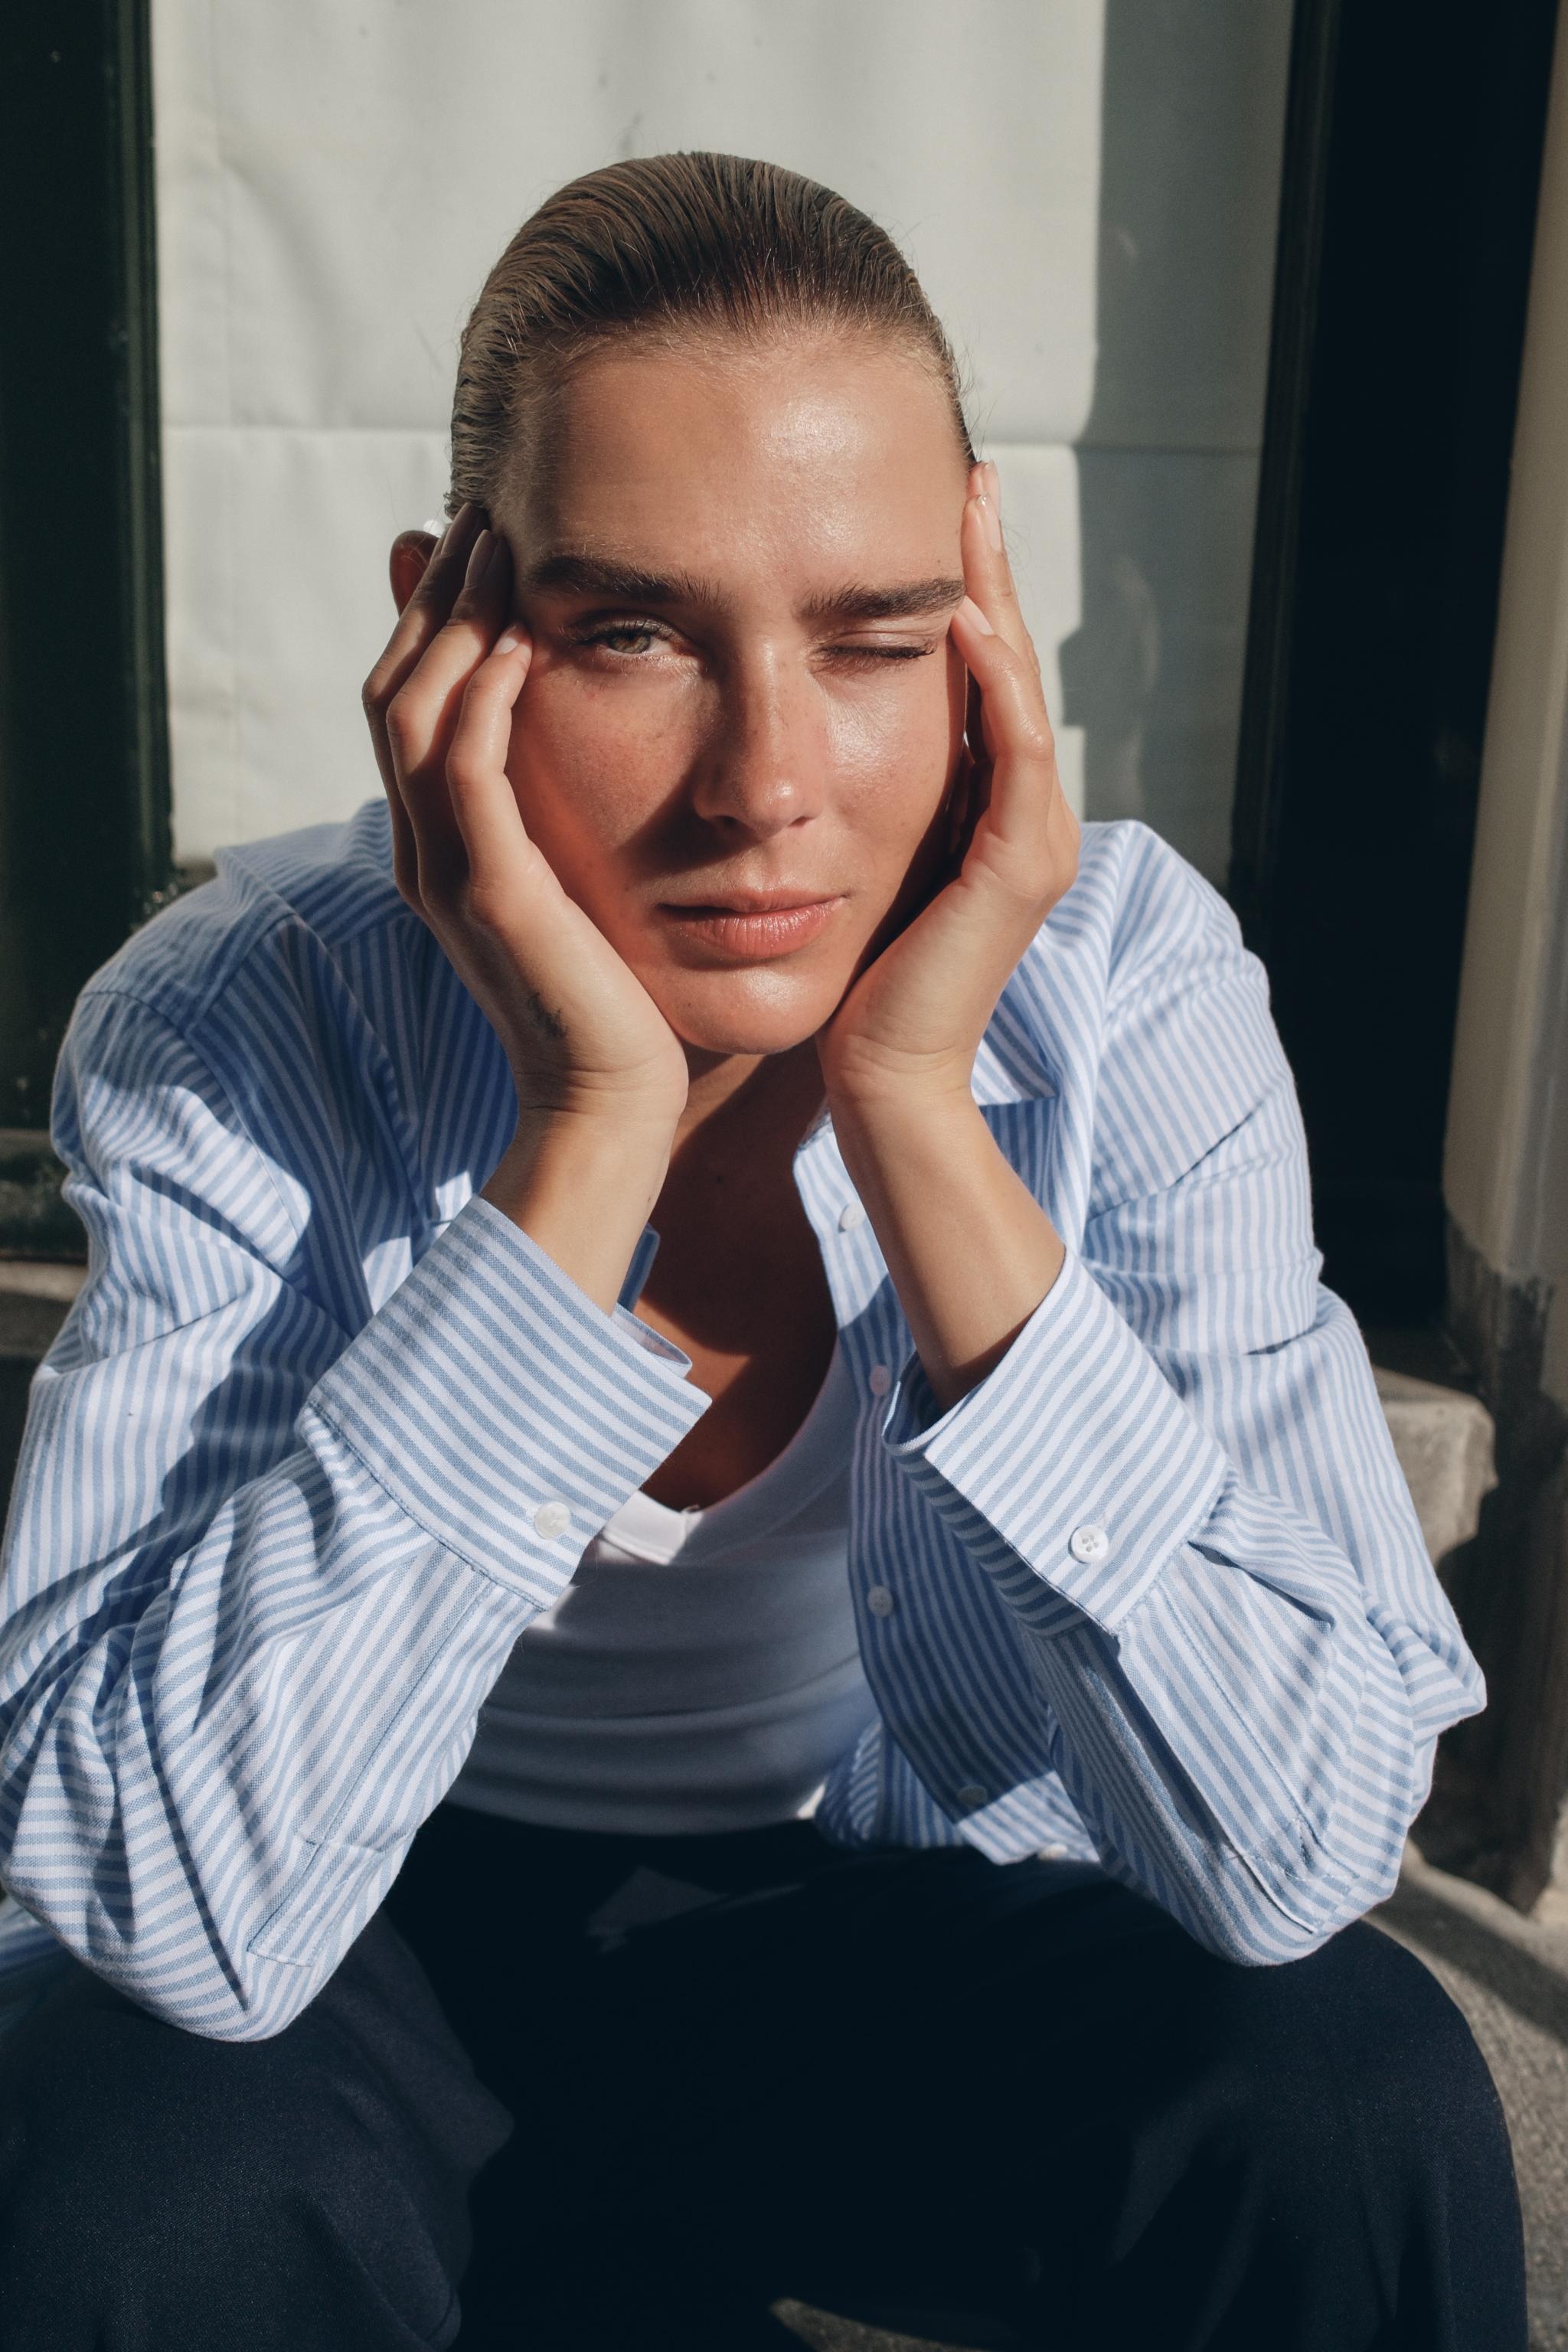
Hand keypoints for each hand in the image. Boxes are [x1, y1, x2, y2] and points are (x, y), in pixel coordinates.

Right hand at [362, 505, 689, 1145]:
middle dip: (435, 594)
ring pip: (414, 716)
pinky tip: (519, 642)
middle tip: (481, 508)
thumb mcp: (585, 887)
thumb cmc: (621, 1003)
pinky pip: (466, 778)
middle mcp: (425, 852)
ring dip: (451, 623)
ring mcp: (448, 874)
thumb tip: (593, 757)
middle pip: (395, 688)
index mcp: (441, 846)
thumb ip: (566, 816)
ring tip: (496, 543)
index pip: (411, 701)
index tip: (484, 535)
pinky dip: (482, 704)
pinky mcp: (493, 896)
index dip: (434, 614)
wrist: (616, 1106)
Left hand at [816, 461, 1079, 1112]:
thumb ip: (841, 800)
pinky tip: (964, 621)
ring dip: (999, 600)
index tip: (928, 507)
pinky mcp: (1021, 866)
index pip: (975, 677)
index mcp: (983, 809)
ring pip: (1021, 691)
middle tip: (971, 476)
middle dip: (990, 570)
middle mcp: (1023, 813)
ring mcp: (1034, 837)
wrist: (878, 1078)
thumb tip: (778, 734)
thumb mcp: (843, 866)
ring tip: (975, 517)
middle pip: (1009, 663)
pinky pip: (1017, 754)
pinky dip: (993, 685)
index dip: (958, 591)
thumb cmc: (846, 985)